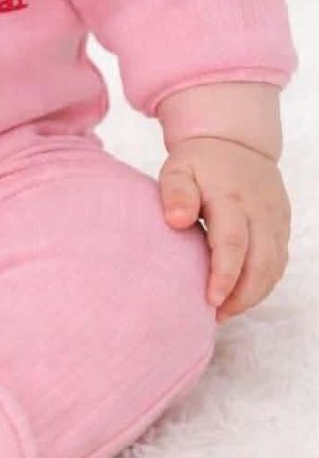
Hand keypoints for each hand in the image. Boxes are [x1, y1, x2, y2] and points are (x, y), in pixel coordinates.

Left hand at [158, 136, 290, 322]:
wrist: (236, 142)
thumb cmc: (200, 161)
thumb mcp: (178, 168)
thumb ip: (176, 193)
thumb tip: (175, 221)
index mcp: (230, 196)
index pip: (232, 243)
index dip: (224, 276)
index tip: (211, 300)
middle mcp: (259, 210)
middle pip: (260, 263)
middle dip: (242, 296)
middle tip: (217, 315)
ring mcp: (276, 219)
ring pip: (274, 268)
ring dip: (253, 294)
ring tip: (226, 310)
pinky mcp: (282, 226)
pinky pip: (279, 262)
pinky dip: (264, 283)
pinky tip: (242, 294)